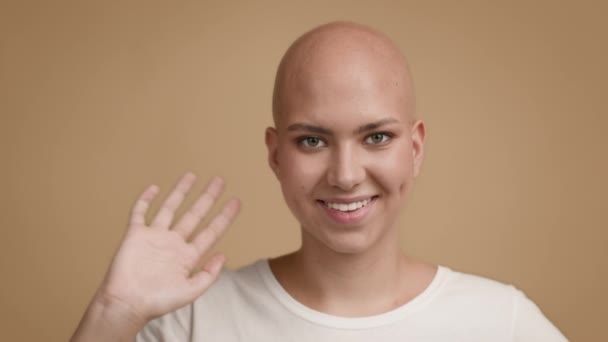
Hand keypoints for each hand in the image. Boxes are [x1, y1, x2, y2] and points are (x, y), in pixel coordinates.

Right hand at [96, 172, 239, 322]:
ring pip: (170, 208)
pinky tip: (154, 188)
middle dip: (207, 198)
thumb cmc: (156, 302)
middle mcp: (173, 243)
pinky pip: (140, 212)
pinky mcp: (135, 235)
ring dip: (180, 192)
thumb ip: (208, 274)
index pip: (211, 231)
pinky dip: (145, 199)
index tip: (236, 202)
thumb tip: (223, 254)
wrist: (126, 303)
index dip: (224, 217)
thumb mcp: (190, 291)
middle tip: (220, 181)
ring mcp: (154, 237)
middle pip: (194, 215)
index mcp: (187, 256)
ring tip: (192, 175)